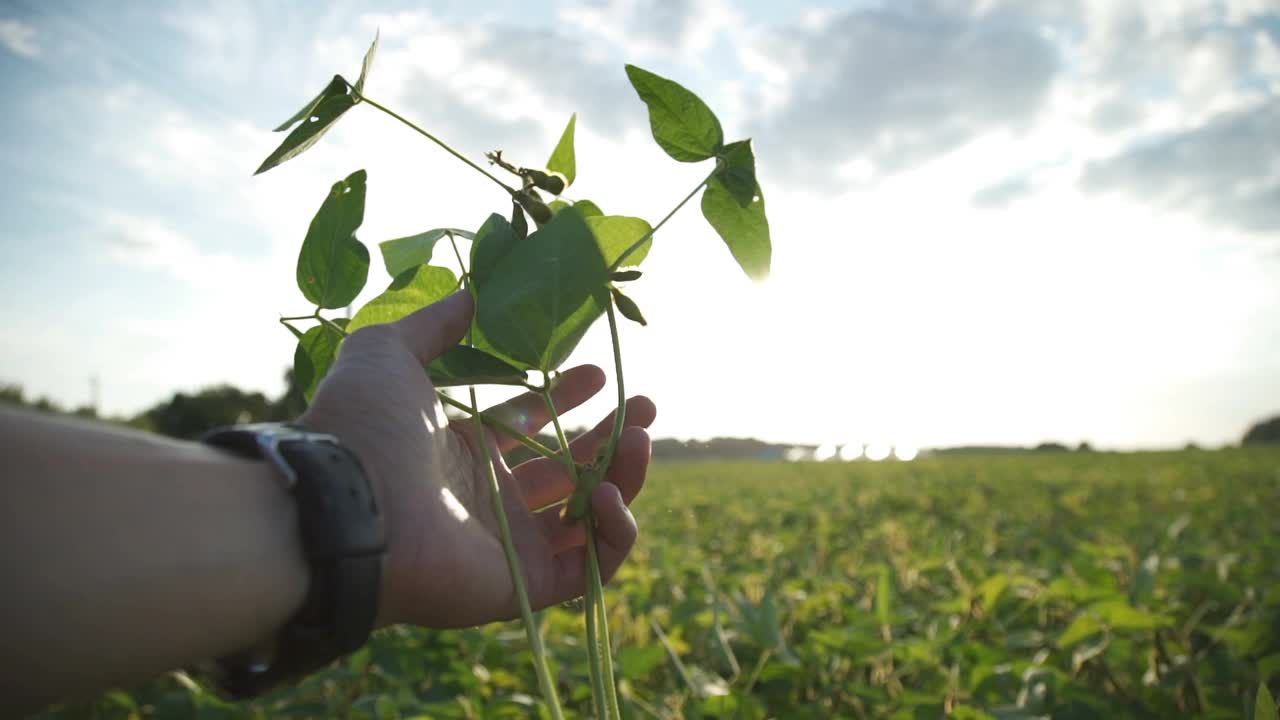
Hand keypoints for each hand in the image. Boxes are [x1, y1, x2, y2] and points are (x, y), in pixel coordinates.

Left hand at [298, 291, 654, 627]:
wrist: (348, 503)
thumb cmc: (366, 427)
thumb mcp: (389, 352)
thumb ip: (434, 325)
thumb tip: (471, 293)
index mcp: (459, 453)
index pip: (526, 428)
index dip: (563, 400)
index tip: (595, 374)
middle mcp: (487, 502)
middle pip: (566, 473)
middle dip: (609, 439)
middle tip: (646, 406)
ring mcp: (509, 547)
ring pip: (588, 519)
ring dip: (624, 479)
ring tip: (640, 440)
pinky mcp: (525, 585)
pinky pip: (590, 570)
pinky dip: (615, 535)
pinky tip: (612, 494)